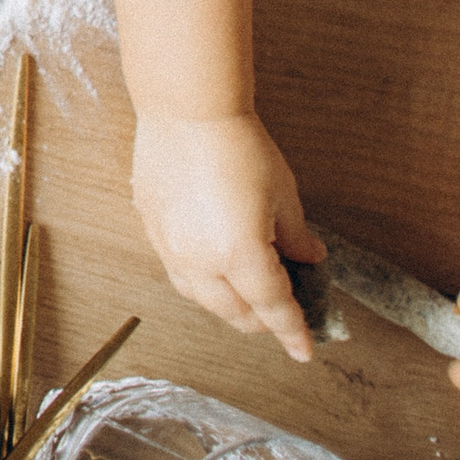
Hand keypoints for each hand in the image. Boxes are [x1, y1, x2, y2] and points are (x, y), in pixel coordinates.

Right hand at [130, 113, 324, 360]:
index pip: (273, 308)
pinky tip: (213, 266)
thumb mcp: (283, 194)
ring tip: (247, 293)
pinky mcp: (151, 228)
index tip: (304, 350)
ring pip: (201, 297)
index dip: (292, 331)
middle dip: (261, 320)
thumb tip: (307, 256)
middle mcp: (200, 260)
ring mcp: (170, 246)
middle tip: (282, 313)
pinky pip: (178, 270)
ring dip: (228, 304)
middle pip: (234, 312)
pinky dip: (201, 280)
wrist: (186, 109)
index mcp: (239, 255)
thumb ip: (295, 235)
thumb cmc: (238, 144)